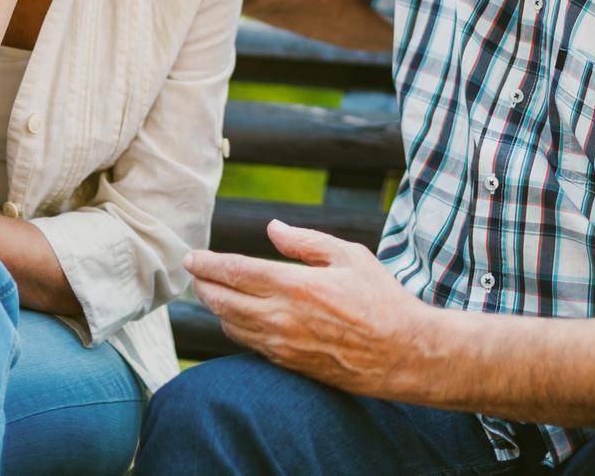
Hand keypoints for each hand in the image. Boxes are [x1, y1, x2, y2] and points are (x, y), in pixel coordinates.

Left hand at [185, 220, 431, 397]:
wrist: (403, 354)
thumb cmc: (381, 299)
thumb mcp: (350, 256)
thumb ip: (306, 241)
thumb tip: (272, 229)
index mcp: (294, 286)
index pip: (234, 272)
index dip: (207, 264)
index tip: (191, 257)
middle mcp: (281, 318)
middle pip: (222, 302)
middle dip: (202, 286)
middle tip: (194, 273)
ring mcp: (283, 346)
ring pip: (232, 326)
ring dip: (216, 309)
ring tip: (211, 293)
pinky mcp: (289, 364)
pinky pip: (250, 345)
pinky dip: (236, 328)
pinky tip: (239, 317)